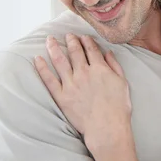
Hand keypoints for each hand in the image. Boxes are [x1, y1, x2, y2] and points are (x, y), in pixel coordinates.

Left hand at [34, 34, 131, 150]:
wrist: (106, 126)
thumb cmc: (118, 106)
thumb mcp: (122, 82)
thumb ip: (115, 65)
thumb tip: (108, 53)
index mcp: (100, 68)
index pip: (91, 50)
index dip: (87, 41)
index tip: (83, 36)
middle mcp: (84, 72)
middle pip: (75, 52)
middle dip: (71, 41)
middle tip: (67, 35)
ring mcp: (71, 84)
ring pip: (60, 61)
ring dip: (54, 48)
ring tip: (50, 40)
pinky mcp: (61, 95)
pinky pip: (48, 79)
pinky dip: (42, 68)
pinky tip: (37, 59)